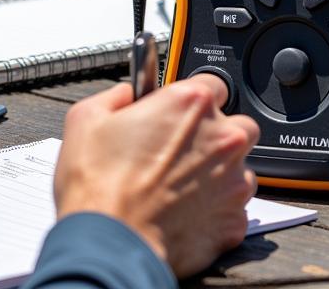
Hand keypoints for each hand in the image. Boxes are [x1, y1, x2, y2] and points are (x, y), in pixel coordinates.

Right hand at [54, 75, 257, 277]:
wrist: (109, 244)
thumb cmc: (98, 184)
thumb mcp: (87, 117)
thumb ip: (117, 95)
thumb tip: (127, 95)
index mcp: (189, 104)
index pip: (213, 83)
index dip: (194, 97)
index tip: (180, 110)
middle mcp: (220, 138)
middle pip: (238, 125)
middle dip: (217, 133)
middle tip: (183, 148)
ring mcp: (232, 182)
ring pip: (241, 168)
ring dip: (220, 172)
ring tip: (183, 183)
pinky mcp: (233, 221)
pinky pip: (235, 207)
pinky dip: (217, 208)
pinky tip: (187, 210)